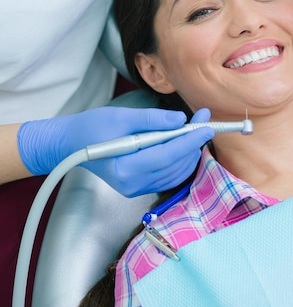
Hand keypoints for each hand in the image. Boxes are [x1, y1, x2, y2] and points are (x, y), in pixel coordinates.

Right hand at [17, 107, 213, 195]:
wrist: (71, 144)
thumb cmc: (92, 127)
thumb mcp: (121, 117)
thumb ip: (152, 120)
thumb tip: (180, 120)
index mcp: (124, 168)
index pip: (167, 155)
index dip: (190, 140)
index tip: (206, 125)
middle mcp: (132, 184)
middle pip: (174, 164)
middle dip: (193, 142)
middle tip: (203, 119)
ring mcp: (136, 189)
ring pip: (175, 172)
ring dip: (189, 150)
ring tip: (194, 127)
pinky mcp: (139, 187)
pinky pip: (168, 176)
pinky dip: (180, 160)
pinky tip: (183, 143)